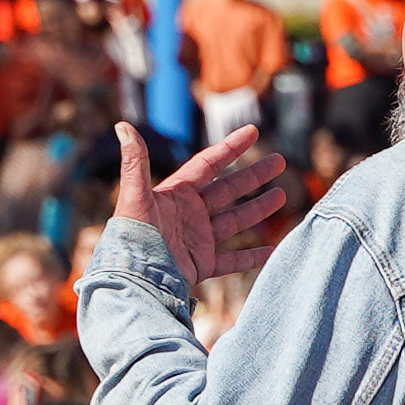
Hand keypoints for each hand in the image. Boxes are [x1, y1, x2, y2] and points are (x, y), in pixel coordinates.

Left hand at [123, 124, 304, 288]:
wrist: (134, 279)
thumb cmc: (131, 237)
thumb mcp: (134, 196)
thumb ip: (135, 162)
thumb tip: (123, 125)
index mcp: (177, 194)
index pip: (209, 164)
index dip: (231, 147)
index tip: (253, 131)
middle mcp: (190, 214)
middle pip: (229, 189)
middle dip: (254, 175)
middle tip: (279, 161)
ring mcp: (198, 240)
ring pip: (235, 220)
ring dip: (258, 208)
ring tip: (281, 196)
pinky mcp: (202, 265)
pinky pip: (232, 259)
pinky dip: (252, 257)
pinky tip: (271, 250)